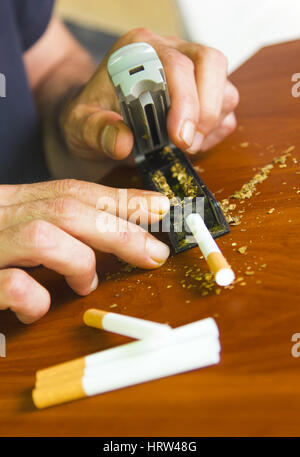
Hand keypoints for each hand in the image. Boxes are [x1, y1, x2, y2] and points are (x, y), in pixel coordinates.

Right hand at [0, 179, 169, 323]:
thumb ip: (55, 229)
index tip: (158, 207)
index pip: (71, 191)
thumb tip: (112, 233)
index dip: (120, 199)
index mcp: (11, 203)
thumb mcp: (15, 231)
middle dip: (119, 232)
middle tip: (154, 253)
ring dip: (79, 261)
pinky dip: (37, 298)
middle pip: (66, 210)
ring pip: (43, 238)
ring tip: (86, 284)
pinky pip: (14, 286)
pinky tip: (39, 308)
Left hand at [61, 28, 238, 160]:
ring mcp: (190, 73)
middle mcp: (170, 53)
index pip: (175, 63)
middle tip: (187, 143)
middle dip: (206, 109)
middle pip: (211, 63)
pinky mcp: (202, 95)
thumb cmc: (91, 115)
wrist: (95, 118)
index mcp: (139, 51)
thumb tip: (123, 142)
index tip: (179, 137)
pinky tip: (191, 143)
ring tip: (185, 146)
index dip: (184, 100)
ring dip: (212, 122)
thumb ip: (97, 130)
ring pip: (224, 86)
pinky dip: (216, 131)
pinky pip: (226, 109)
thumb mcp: (81, 125)